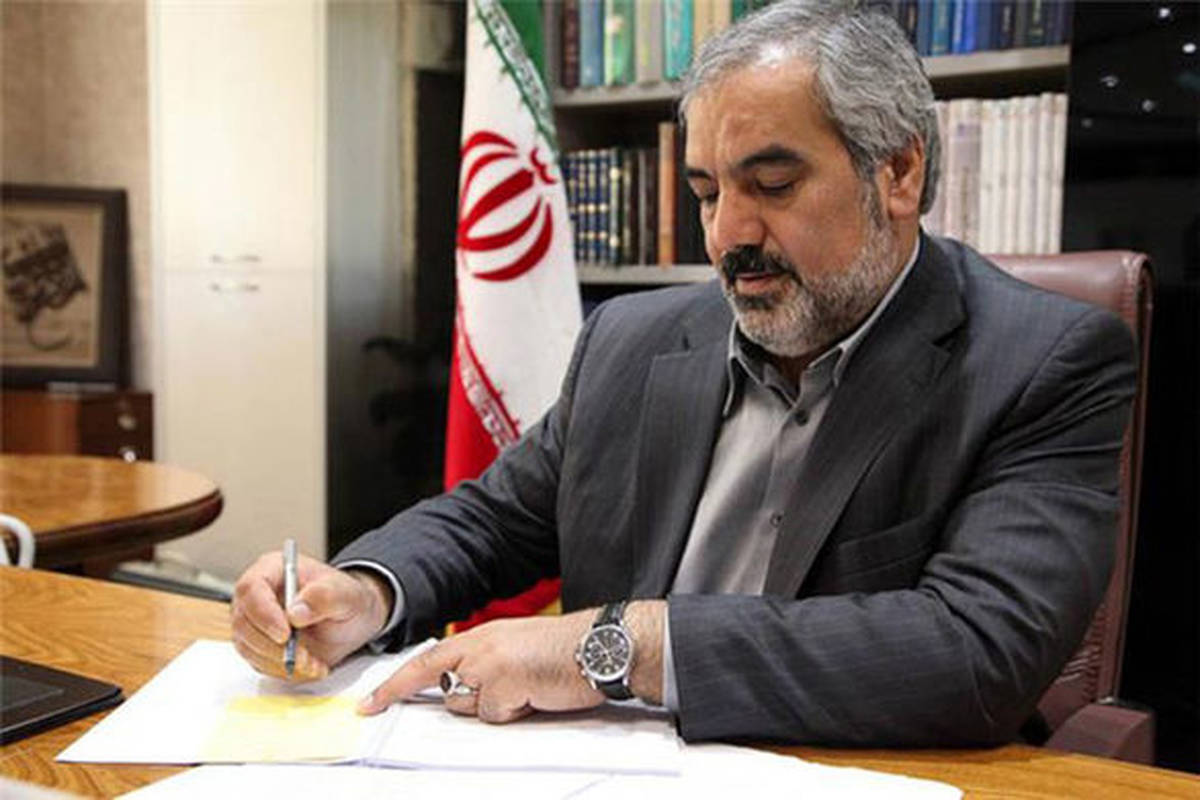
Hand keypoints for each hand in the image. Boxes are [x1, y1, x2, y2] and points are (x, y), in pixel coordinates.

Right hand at [231, 551, 392, 680]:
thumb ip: (324, 597)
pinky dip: (284, 670)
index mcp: (273, 569)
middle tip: (304, 656)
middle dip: (273, 646)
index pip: (251, 588)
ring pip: (248, 647)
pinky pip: (260, 663)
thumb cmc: (345, 598)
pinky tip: (310, 666)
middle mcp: (257, 595)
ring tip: (314, 662)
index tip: (285, 634)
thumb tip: (295, 611)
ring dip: (281, 662)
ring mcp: (255, 622)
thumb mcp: (346, 593)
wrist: (352, 619)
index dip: (264, 613)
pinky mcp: (258, 646)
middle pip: (244, 622)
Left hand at [359, 600, 664, 722]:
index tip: (368, 703)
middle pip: (447, 689)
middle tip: (511, 686)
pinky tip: (536, 693)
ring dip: (498, 706)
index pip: (425, 661)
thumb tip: (465, 693)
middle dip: (472, 699)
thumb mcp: (515, 650)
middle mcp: (478, 646)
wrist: (596, 646)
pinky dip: (515, 711)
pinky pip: (494, 714)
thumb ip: (485, 665)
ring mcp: (486, 664)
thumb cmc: (564, 652)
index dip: (394, 685)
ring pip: (469, 706)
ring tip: (530, 688)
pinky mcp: (500, 682)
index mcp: (481, 635)